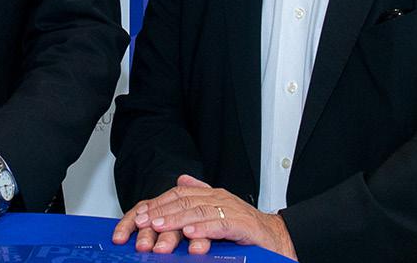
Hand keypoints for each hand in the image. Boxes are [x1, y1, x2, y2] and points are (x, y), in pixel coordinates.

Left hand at [126, 175, 296, 258]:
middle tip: (143, 222)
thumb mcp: (219, 209)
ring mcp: (230, 211)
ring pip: (198, 211)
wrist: (276, 237)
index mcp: (211, 194)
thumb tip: (181, 179)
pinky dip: (203, 229)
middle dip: (161, 211)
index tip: (140, 214)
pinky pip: (219, 225)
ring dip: (176, 219)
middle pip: (185, 201)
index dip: (159, 203)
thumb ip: (200, 194)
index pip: (179, 194)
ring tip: (159, 226)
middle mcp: (219, 198)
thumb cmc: (246, 226)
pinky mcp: (242, 225)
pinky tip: (189, 233)